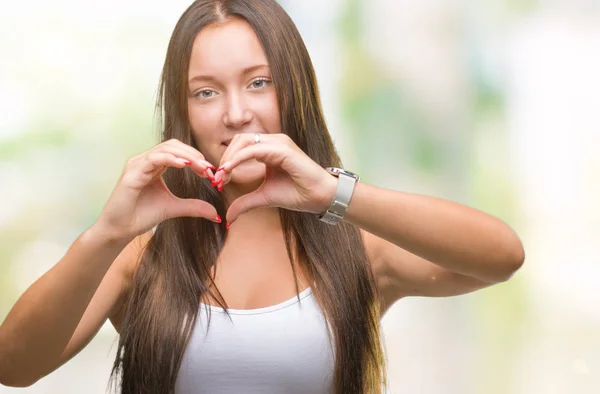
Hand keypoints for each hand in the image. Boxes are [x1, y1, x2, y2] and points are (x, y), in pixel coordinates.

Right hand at [94, 139, 219, 242]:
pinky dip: (169, 159)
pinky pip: (152, 159)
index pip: (178, 151)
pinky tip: (184, 165)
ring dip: (186, 156)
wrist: (119, 230)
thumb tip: (215, 213)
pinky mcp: (131, 173)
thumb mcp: (174, 208)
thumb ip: (194, 207)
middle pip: (173, 146)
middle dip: (194, 155)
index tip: (211, 170)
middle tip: (209, 168)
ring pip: (165, 150)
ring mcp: (137, 165)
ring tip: (201, 167)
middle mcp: (145, 161)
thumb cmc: (141, 215)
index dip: (195, 157)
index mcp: (154, 165)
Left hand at [214, 133, 336, 223]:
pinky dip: (239, 159)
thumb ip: (245, 203)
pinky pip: (254, 150)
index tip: (218, 181)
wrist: (319, 197)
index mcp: (269, 149)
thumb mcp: (264, 198)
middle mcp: (273, 142)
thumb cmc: (297, 194)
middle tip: (218, 178)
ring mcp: (279, 143)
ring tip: (223, 175)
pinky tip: (230, 171)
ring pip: (244, 141)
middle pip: (239, 140)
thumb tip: (227, 218)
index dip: (226, 161)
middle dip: (225, 157)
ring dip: (229, 157)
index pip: (240, 146)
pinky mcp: (283, 150)